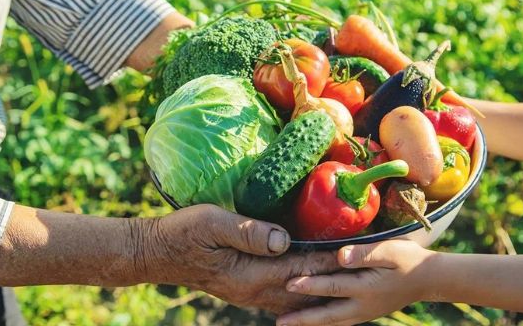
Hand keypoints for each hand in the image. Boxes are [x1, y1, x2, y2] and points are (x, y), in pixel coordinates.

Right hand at [144, 204, 340, 314]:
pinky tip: (317, 288)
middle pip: (305, 288)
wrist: (156, 253)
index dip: (331, 261)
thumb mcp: (214, 224)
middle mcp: (254, 290)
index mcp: (251, 275)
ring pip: (296, 297)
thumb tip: (282, 239)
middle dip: (335, 278)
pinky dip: (304, 293)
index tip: (358, 254)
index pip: (302, 269)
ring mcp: (250, 293)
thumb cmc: (184, 233)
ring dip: (322, 289)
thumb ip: (248, 232)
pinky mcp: (246, 288)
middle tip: (366, 268)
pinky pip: (282, 296)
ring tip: (351, 282)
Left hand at [276, 240, 435, 325]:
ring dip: (311, 324)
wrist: (429, 279)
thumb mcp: (391, 250)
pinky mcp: (366, 313)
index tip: (289, 283)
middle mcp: (362, 305)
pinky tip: (314, 322)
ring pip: (332, 322)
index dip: (310, 284)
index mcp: (366, 288)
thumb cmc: (409, 259)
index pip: (332, 286)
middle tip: (280, 322)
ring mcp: (364, 313)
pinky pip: (341, 321)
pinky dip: (324, 323)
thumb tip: (339, 255)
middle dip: (303, 318)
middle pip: (327, 315)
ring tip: (288, 325)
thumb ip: (365, 253)